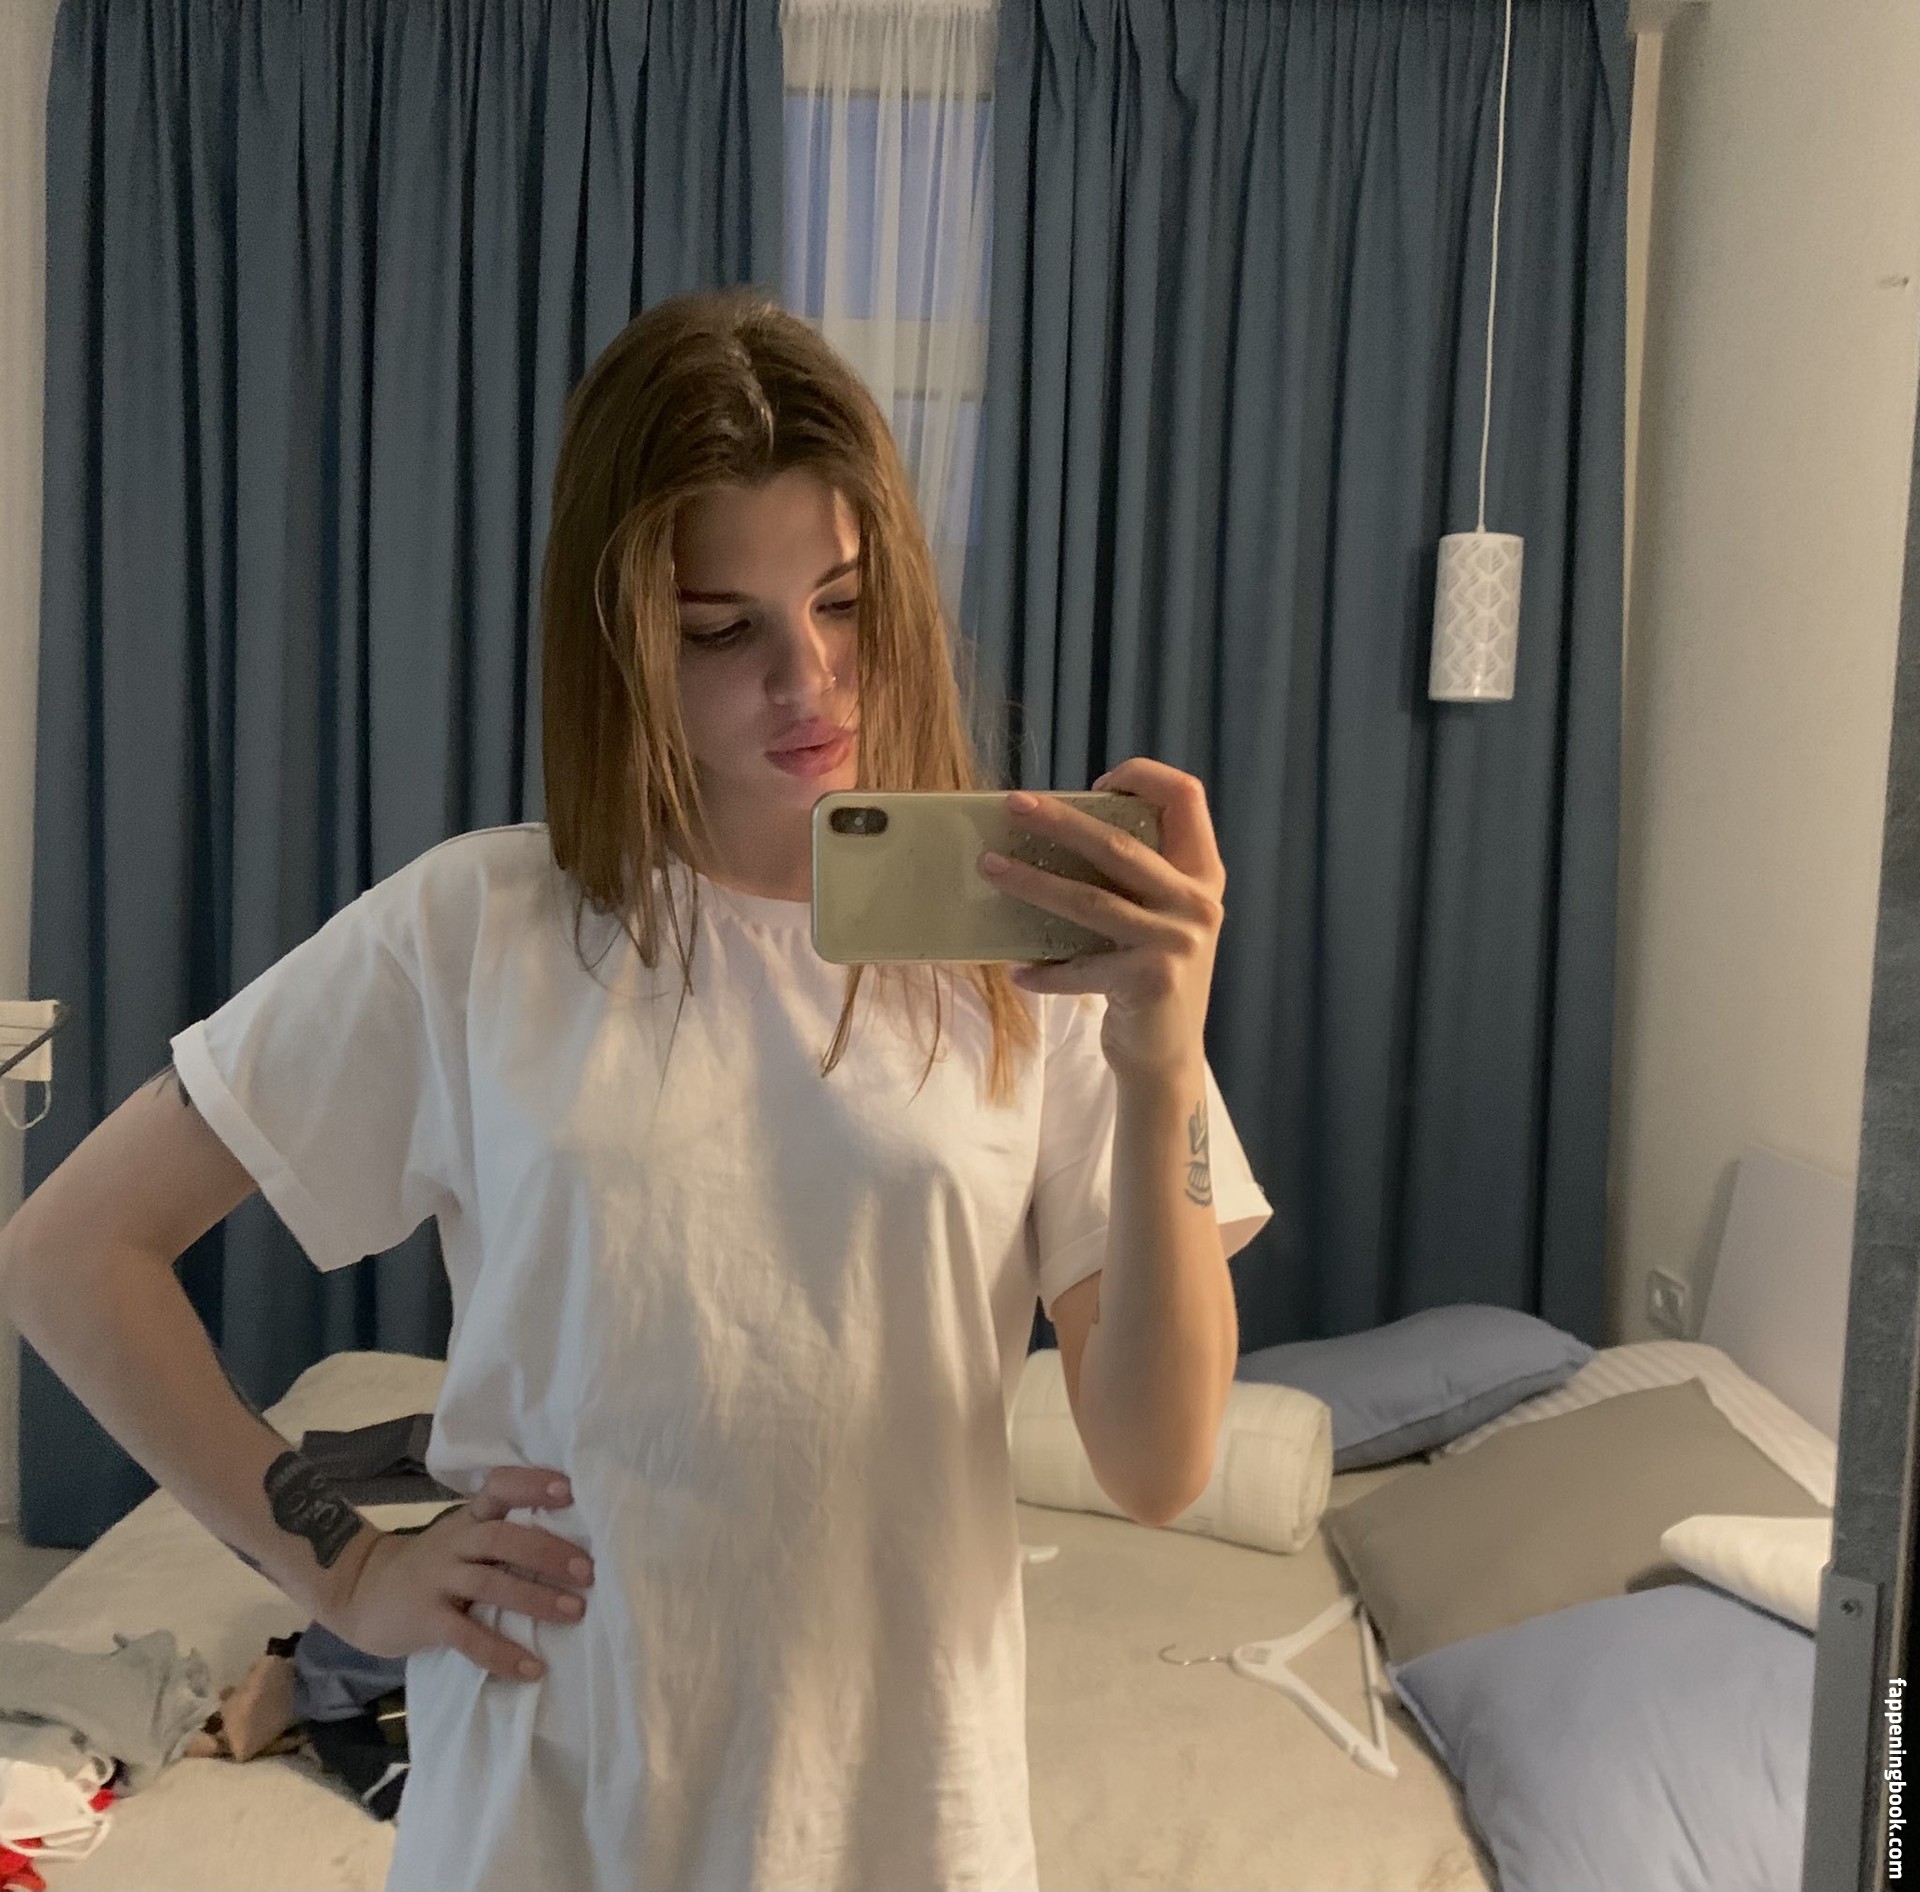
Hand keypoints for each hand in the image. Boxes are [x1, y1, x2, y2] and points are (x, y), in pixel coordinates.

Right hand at [320, 1465, 594, 1682]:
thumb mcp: (461, 1539)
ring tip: (575, 1611)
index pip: (499, 1488)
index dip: (531, 1485)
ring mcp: (437, 1580)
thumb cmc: (432, 1566)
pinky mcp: (425, 1620)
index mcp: (468, 1518)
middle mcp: (454, 1543)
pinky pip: (467, 1637)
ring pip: (490, 1583)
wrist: (362, 1593)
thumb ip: (501, 1536)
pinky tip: (533, 1668)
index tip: (569, 1489)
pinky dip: (502, 1653)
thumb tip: (572, 1546)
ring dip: (536, 1598)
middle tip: (587, 1571)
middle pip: (501, 1537)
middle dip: (547, 1552)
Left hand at [978, 757, 1226, 1083]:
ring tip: (990, 868)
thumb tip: (1053, 832)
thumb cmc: (1148, 975)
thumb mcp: (1159, 918)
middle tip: (1014, 806)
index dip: (1142, 778)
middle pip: (1120, 845)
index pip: (1186, 796)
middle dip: (1061, 821)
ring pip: (1089, 900)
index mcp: (1202, 874)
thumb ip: (1134, 879)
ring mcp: (1177, 942)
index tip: (1097, 784)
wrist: (1168, 1056)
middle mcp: (1197, 903)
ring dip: (1032, 883)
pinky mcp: (1150, 981)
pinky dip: (1043, 971)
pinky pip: (1079, 967)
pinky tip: (1015, 970)